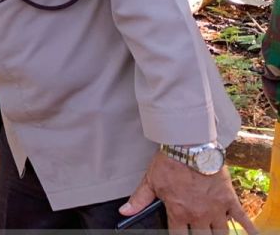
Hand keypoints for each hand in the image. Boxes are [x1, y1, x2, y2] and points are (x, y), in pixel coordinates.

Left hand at [118, 151, 254, 233]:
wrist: (190, 146)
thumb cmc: (169, 163)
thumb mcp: (150, 181)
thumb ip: (139, 199)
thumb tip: (124, 212)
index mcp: (179, 213)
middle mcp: (199, 215)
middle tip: (198, 233)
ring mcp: (216, 209)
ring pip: (221, 234)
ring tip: (214, 234)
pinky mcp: (229, 200)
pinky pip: (242, 219)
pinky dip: (247, 229)